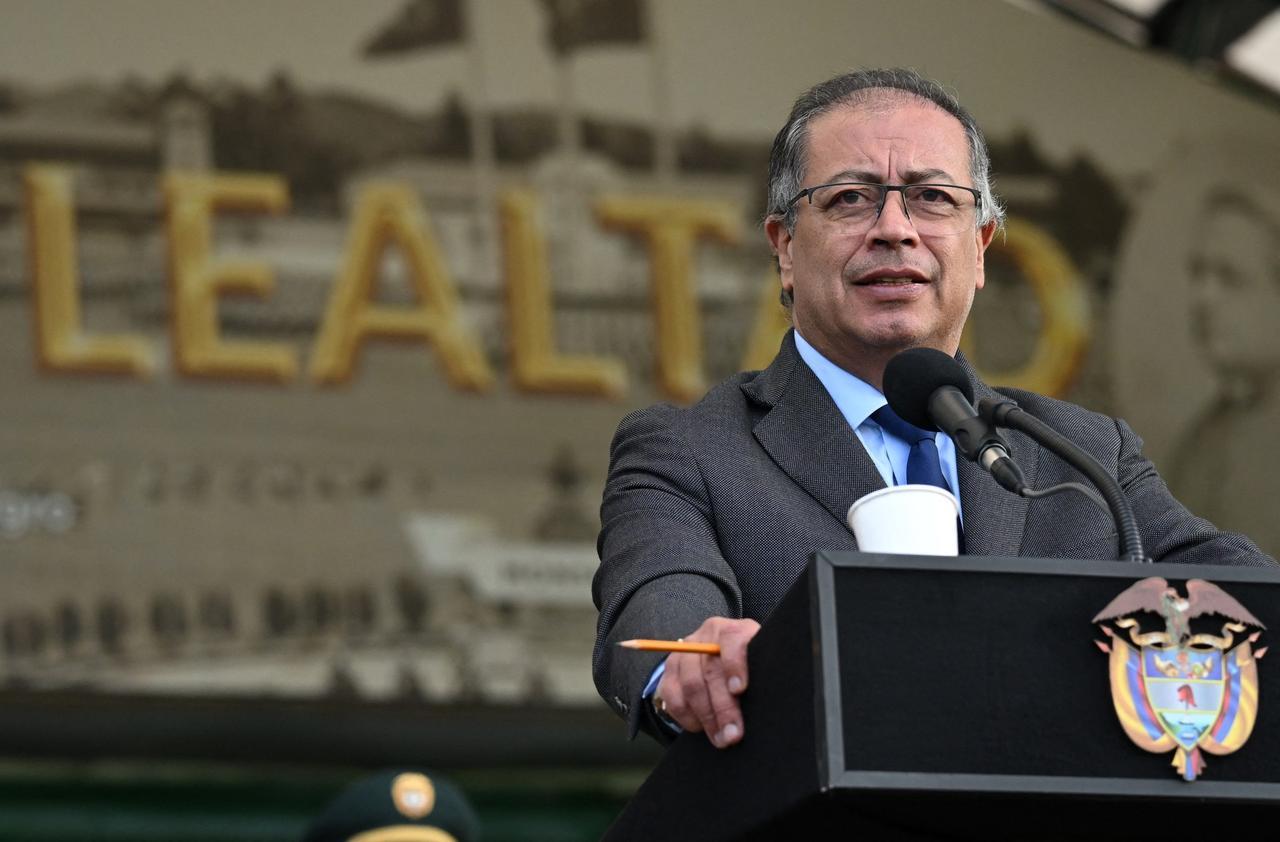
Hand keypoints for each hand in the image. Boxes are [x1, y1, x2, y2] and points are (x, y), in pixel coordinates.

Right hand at [654, 616, 759, 747]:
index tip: (740, 689)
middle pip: (710, 670)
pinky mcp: (669, 672)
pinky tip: (701, 728)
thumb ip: (762, 673)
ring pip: (690, 685)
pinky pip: (672, 697)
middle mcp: (705, 638)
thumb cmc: (748, 667)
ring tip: (721, 738)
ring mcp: (683, 654)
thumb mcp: (761, 663)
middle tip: (733, 733)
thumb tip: (772, 699)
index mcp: (731, 631)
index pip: (731, 639)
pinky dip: (687, 716)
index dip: (735, 664)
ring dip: (706, 717)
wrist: (722, 663)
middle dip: (723, 707)